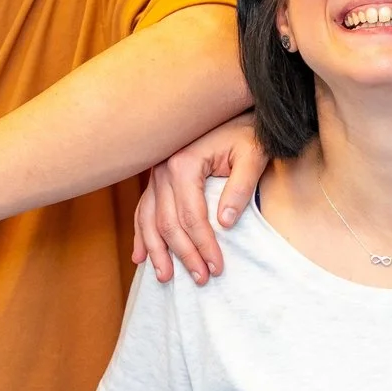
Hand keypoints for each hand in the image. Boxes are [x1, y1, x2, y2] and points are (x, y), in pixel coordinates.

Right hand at [131, 117, 267, 285]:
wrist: (233, 112)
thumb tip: (225, 224)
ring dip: (156, 251)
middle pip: (168, 223)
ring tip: (166, 276)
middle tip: (201, 278)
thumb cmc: (247, 134)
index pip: (191, 217)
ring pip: (149, 220)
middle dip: (184, 254)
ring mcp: (155, 174)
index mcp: (184, 163)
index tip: (217, 267)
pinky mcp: (157, 179)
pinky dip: (142, 235)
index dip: (204, 245)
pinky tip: (139, 256)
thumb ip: (240, 188)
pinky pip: (144, 211)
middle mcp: (162, 170)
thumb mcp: (252, 156)